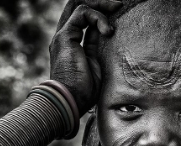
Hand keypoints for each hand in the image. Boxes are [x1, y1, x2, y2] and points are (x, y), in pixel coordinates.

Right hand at [49, 0, 122, 115]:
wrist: (70, 101)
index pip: (82, 19)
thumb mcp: (95, 64)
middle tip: (118, 5)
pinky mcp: (64, 37)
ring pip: (79, 5)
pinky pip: (81, 13)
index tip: (117, 13)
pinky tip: (108, 30)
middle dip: (99, 3)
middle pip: (78, 7)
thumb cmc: (84, 91)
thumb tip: (105, 32)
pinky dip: (97, 17)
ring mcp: (63, 36)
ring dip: (100, 4)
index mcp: (70, 44)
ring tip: (117, 8)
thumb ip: (95, 46)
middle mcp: (64, 38)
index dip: (99, 13)